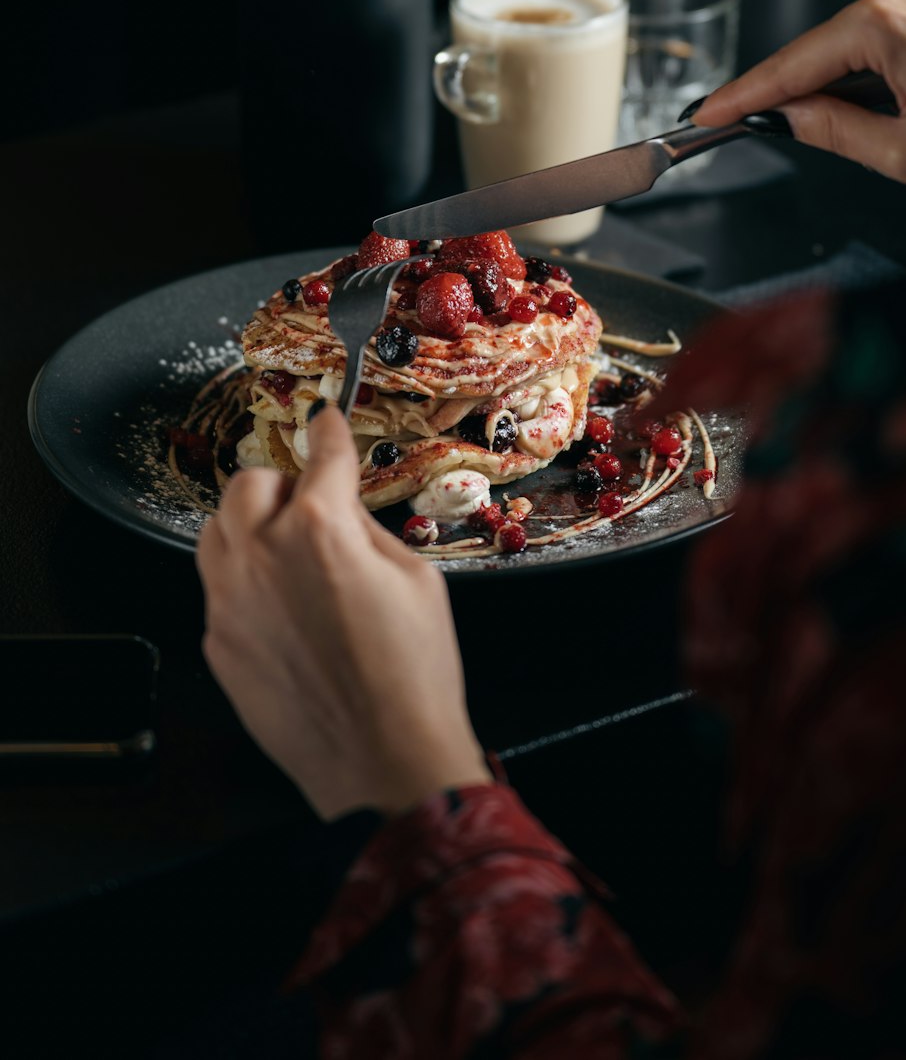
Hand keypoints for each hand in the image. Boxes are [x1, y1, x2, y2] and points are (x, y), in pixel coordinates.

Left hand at [195, 403, 491, 820]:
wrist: (382, 759)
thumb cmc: (413, 673)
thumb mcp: (415, 578)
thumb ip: (366, 528)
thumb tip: (344, 506)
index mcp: (318, 528)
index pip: (320, 454)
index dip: (327, 431)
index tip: (325, 420)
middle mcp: (261, 556)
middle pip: (249, 483)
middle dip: (282, 481)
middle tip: (310, 499)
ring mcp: (229, 601)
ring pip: (216, 531)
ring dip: (249, 525)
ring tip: (286, 547)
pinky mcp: (217, 643)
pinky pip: (219, 590)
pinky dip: (245, 583)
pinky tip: (284, 608)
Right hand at [689, 0, 905, 185]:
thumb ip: (833, 131)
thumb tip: (787, 118)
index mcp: (889, 22)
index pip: (793, 64)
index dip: (745, 94)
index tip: (707, 113)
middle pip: (824, 46)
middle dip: (796, 89)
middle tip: (758, 128)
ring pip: (860, 38)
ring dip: (846, 79)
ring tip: (858, 123)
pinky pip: (896, 28)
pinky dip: (881, 64)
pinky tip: (894, 98)